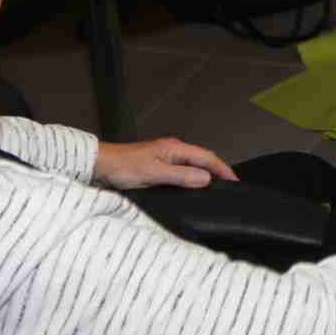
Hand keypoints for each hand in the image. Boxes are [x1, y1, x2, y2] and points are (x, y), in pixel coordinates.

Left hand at [93, 137, 238, 190]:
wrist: (101, 164)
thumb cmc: (124, 166)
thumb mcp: (155, 173)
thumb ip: (181, 176)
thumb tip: (206, 178)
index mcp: (175, 148)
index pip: (207, 157)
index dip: (222, 169)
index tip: (235, 181)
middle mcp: (172, 149)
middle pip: (202, 158)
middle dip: (218, 169)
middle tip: (230, 184)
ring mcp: (165, 156)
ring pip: (192, 163)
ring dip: (205, 172)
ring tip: (216, 186)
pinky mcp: (157, 164)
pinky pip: (182, 168)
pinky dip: (192, 175)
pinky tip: (192, 185)